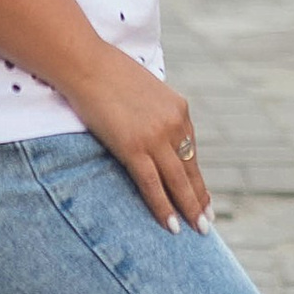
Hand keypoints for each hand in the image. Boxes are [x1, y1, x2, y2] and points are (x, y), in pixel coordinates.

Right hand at [65, 44, 211, 232]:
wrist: (86, 64)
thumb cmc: (107, 74)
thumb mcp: (143, 90)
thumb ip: (153, 113)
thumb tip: (151, 133)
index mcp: (179, 109)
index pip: (191, 151)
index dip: (197, 177)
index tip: (203, 196)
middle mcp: (174, 124)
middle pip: (190, 169)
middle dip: (200, 198)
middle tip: (207, 221)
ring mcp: (156, 137)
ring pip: (178, 182)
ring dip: (189, 208)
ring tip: (198, 230)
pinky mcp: (134, 148)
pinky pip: (153, 186)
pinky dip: (164, 208)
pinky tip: (172, 225)